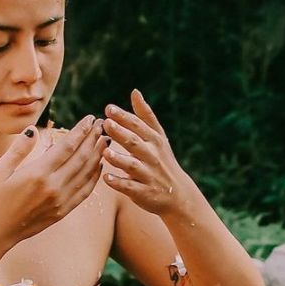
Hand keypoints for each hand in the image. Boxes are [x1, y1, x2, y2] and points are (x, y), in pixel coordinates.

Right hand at [0, 116, 107, 260]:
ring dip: (98, 156)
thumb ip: (19, 149)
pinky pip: (84, 192)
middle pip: (81, 158)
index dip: (81, 131)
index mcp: (38, 173)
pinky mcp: (62, 212)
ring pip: (86, 174)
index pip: (67, 147)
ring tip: (105, 141)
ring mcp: (60, 201)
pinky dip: (94, 177)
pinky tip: (98, 166)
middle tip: (102, 125)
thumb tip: (34, 129)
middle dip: (93, 139)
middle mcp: (53, 187)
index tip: (90, 118)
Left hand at [102, 90, 192, 216]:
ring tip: (106, 152)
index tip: (108, 108)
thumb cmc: (162, 160)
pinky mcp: (144, 192)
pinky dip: (119, 183)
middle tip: (106, 123)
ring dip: (119, 159)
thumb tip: (134, 91)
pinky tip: (106, 178)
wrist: (178, 194)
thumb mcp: (157, 137)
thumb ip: (144, 115)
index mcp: (154, 140)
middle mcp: (152, 156)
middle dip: (121, 133)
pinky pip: (130, 187)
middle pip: (135, 143)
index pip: (138, 126)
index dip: (124, 117)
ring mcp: (148, 175)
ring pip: (132, 165)